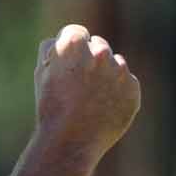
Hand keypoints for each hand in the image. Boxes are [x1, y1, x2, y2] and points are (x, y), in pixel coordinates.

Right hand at [33, 24, 141, 166]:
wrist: (71, 142)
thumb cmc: (52, 107)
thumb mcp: (41, 73)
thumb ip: (53, 48)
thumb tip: (63, 40)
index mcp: (74, 44)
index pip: (76, 32)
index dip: (69, 49)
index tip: (67, 64)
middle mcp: (100, 52)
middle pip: (97, 46)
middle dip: (90, 60)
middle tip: (79, 85)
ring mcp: (119, 71)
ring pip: (114, 65)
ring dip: (106, 76)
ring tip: (91, 100)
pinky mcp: (133, 89)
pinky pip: (126, 84)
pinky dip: (118, 93)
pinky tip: (103, 109)